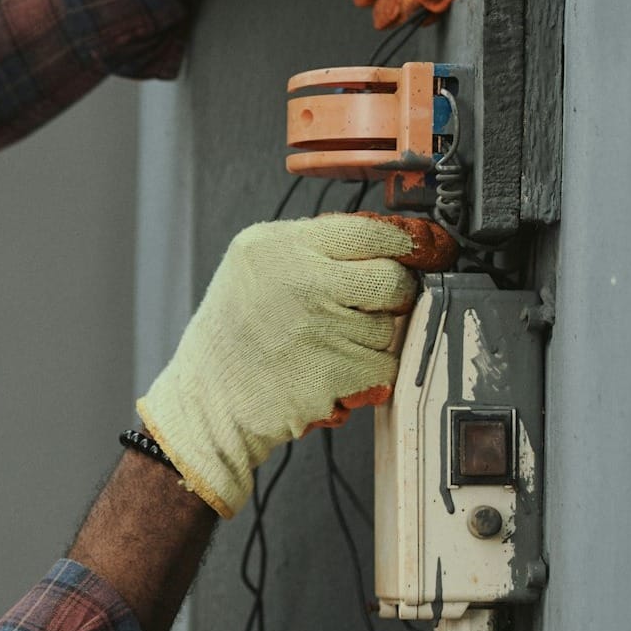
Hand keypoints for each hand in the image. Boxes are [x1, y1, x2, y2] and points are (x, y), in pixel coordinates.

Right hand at [135, 214, 455, 517]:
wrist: (208, 400)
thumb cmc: (232, 336)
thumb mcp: (254, 265)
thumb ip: (313, 247)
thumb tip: (390, 242)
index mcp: (278, 246)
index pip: (369, 229)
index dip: (406, 242)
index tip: (422, 250)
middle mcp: (302, 280)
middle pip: (392, 277)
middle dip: (393, 295)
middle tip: (371, 307)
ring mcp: (322, 327)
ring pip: (391, 326)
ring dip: (374, 339)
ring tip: (331, 345)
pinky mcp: (337, 371)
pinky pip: (386, 365)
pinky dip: (370, 372)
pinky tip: (335, 370)